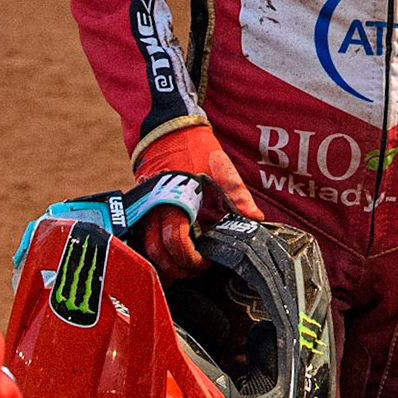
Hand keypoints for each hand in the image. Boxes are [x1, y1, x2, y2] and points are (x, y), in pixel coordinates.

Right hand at [133, 123, 260, 278]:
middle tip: (196, 271)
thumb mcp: (221, 168)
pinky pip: (143, 237)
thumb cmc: (194, 147)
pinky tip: (170, 255)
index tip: (204, 263)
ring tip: (184, 267)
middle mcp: (153, 208)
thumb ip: (238, 197)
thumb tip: (255, 220)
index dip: (190, 260)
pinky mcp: (141, 208)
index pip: (175, 243)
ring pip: (145, 248)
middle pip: (156, 253)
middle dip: (175, 269)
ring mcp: (144, 209)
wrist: (168, 126)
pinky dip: (155, 251)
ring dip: (164, 263)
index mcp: (174, 200)